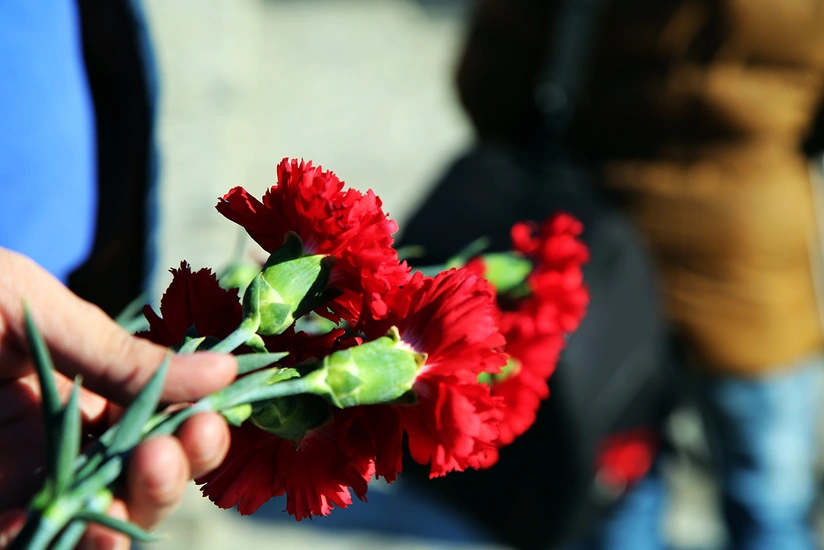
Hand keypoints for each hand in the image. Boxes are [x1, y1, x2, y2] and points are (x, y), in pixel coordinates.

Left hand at [0, 249, 236, 548]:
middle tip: (168, 454)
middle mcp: (59, 435)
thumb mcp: (35, 309)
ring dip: (121, 517)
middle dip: (166, 475)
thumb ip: (123, 356)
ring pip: (89, 513)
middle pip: (134, 476)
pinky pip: (27, 533)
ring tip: (124, 503)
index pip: (160, 420)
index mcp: (85, 384)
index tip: (207, 423)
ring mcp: (15, 474)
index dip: (191, 429)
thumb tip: (224, 371)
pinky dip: (51, 539)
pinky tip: (72, 534)